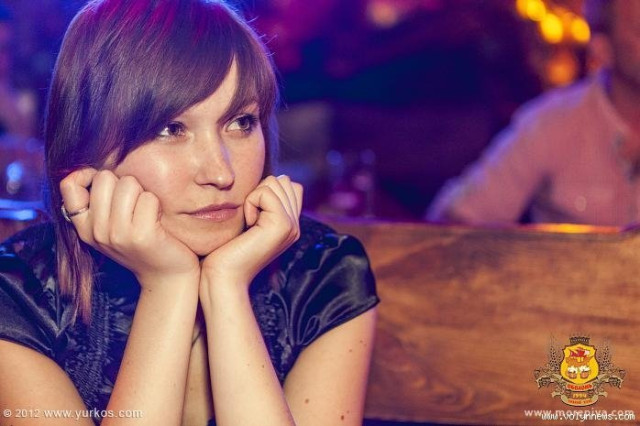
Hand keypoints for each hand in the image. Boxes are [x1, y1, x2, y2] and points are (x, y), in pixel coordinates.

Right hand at [60, 168, 200, 284]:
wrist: (167, 277)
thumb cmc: (144, 244)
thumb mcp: (112, 227)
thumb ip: (100, 203)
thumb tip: (94, 170)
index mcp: (84, 228)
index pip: (69, 185)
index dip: (89, 175)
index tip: (110, 187)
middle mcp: (96, 232)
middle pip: (105, 178)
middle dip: (125, 184)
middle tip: (136, 206)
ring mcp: (118, 234)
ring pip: (128, 184)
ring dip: (143, 194)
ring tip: (147, 214)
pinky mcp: (141, 235)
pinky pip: (149, 198)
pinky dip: (157, 205)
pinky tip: (158, 222)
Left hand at [200, 175, 302, 288]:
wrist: (224, 276)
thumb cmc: (227, 250)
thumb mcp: (249, 221)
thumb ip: (263, 203)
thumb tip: (270, 179)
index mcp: (290, 224)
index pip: (289, 185)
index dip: (265, 190)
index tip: (252, 215)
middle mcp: (296, 225)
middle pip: (282, 181)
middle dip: (259, 192)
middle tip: (250, 220)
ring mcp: (292, 225)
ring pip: (275, 183)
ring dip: (254, 198)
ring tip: (249, 224)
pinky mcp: (283, 225)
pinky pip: (265, 192)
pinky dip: (251, 203)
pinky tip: (248, 225)